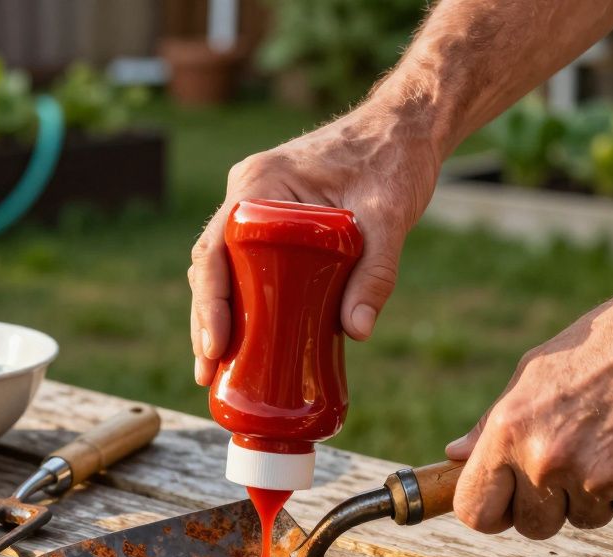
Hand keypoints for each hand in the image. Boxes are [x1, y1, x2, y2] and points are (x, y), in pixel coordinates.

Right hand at [189, 102, 442, 385]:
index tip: (215, 345)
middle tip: (207, 371)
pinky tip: (243, 336)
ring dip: (217, 313)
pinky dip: (241, 297)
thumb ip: (376, 272)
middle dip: (206, 320)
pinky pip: (246, 259)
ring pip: (223, 264)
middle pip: (211, 263)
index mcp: (260, 183)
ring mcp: (256, 203)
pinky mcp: (273, 217)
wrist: (407, 128)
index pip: (217, 248)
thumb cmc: (395, 160)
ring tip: (217, 367)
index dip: (210, 302)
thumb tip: (357, 332)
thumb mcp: (390, 216)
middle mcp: (247, 190)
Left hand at [445, 291, 612, 538]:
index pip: (476, 510)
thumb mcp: (533, 372)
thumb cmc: (606, 343)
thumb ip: (491, 424)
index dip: (490, 511)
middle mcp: (548, 459)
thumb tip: (456, 456)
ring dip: (595, 495)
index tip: (505, 503)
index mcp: (510, 430)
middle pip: (533, 526)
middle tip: (573, 461)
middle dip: (549, 504)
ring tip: (612, 441)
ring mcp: (598, 477)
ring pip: (584, 520)